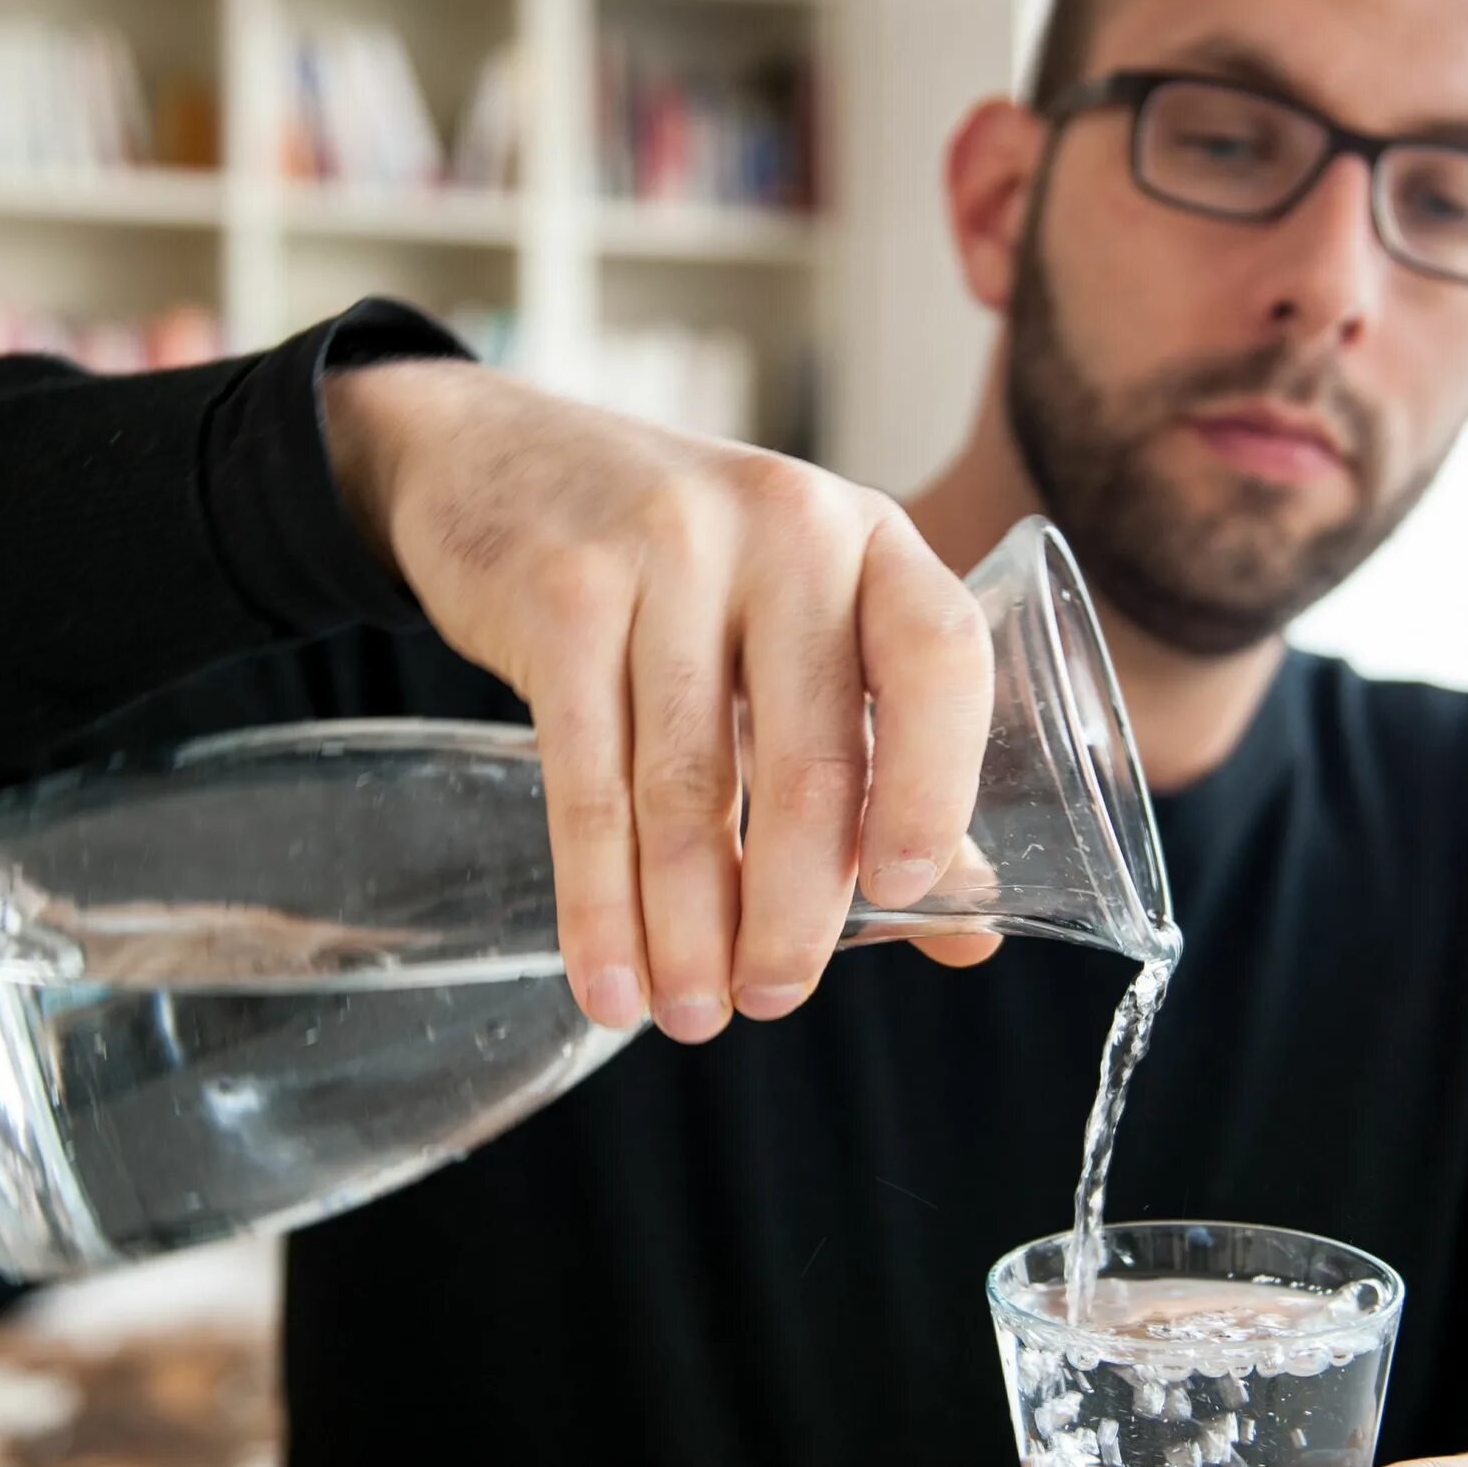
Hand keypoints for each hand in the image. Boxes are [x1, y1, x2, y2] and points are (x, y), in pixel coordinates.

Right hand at [326, 360, 999, 1043]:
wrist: (498, 453)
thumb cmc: (683, 568)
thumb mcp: (799, 626)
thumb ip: (886, 762)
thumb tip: (970, 931)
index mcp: (868, 536)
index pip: (939, 655)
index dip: (935, 783)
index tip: (906, 893)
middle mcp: (780, 527)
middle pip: (809, 752)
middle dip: (791, 906)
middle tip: (773, 999)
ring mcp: (663, 550)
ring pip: (688, 783)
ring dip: (686, 924)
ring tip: (690, 1013)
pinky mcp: (558, 592)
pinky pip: (584, 778)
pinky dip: (596, 899)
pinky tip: (606, 976)